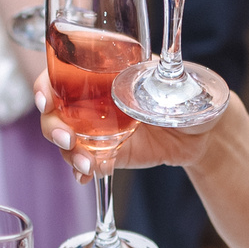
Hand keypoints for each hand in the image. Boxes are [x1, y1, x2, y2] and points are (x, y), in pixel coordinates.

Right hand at [32, 67, 223, 179]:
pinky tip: (87, 176)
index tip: (47, 100)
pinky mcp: (108, 152)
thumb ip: (156, 77)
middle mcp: (92, 98)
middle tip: (67, 139)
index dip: (45, 85)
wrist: (204, 132)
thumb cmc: (187, 96)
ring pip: (66, 139)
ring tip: (86, 164)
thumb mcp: (171, 81)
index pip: (60, 73)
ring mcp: (97, 127)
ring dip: (69, 153)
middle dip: (53, 126)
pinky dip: (83, 170)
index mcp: (101, 71)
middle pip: (54, 111)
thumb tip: (151, 73)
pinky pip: (86, 161)